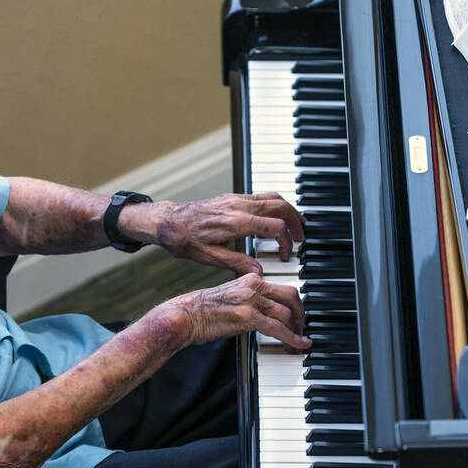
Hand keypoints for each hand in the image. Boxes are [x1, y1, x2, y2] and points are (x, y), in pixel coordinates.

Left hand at [152, 192, 304, 274]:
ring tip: (297, 225)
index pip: (274, 228)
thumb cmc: (183, 239)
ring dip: (289, 210)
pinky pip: (262, 196)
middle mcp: (238, 206)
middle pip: (280, 207)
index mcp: (235, 222)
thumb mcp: (209, 257)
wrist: (167, 222)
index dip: (285, 243)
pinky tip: (278, 215)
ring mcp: (236, 198)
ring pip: (274, 197)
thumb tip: (259, 272)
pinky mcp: (232, 197)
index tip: (284, 256)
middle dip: (295, 223)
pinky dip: (276, 204)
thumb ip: (236, 263)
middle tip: (301, 239)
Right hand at [162, 273, 310, 350]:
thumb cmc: (202, 311)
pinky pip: (277, 328)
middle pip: (291, 296)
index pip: (282, 288)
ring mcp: (251, 300)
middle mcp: (253, 286)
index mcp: (250, 279)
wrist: (184, 315)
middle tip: (302, 328)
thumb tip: (266, 317)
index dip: (294, 305)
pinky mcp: (247, 316)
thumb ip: (251, 302)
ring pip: (286, 313)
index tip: (297, 317)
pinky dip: (291, 338)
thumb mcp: (231, 298)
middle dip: (301, 315)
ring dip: (296, 330)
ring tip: (298, 342)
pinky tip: (297, 345)